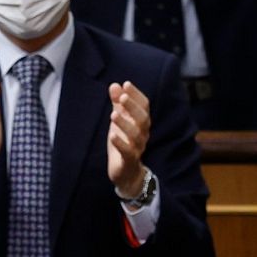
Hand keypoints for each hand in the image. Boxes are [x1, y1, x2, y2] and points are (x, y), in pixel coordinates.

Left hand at [106, 81, 149, 198]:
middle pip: (143, 118)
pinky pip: (127, 152)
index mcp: (142, 123)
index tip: (126, 84)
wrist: (127, 173)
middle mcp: (143, 134)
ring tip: (113, 115)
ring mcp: (137, 148)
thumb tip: (115, 85)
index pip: (144, 106)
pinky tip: (112, 135)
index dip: (136, 95)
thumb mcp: (119, 122)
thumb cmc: (124, 143)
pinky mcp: (128, 161)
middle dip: (133, 107)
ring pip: (136, 135)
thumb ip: (118, 105)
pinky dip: (120, 143)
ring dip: (125, 123)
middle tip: (122, 98)